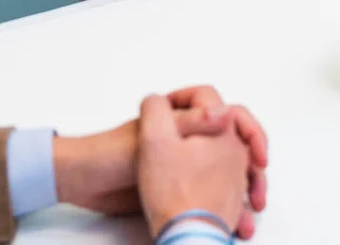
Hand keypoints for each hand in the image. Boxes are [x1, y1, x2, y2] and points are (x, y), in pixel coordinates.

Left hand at [56, 86, 268, 236]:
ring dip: (240, 193)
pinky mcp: (174, 187)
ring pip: (225, 175)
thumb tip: (226, 113)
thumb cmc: (111, 155)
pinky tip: (232, 225)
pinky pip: (208, 196)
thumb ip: (190, 124)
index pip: (228, 115)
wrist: (81, 183)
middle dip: (251, 170)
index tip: (258, 153)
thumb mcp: (154, 138)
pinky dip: (223, 210)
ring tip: (249, 214)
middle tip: (258, 192)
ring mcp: (181, 162)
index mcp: (182, 117)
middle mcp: (186, 136)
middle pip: (232, 147)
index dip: (247, 131)